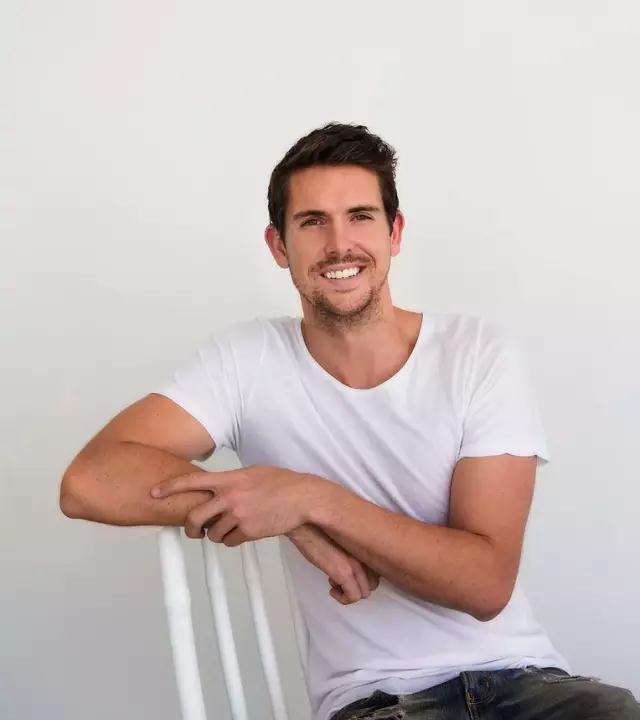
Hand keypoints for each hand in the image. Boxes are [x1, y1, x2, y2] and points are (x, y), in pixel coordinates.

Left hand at [150, 465, 315, 545]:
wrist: (301, 498)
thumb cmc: (280, 482)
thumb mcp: (252, 473)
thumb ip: (231, 480)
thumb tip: (216, 487)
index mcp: (229, 479)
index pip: (191, 481)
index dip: (169, 487)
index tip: (154, 492)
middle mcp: (229, 496)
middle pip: (194, 517)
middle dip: (191, 528)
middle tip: (195, 531)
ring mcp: (238, 514)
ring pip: (212, 533)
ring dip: (217, 534)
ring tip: (231, 527)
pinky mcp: (247, 531)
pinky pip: (229, 541)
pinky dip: (233, 540)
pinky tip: (244, 531)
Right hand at [287, 524, 379, 604]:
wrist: (306, 520)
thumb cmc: (318, 524)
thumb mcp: (342, 536)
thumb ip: (352, 548)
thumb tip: (349, 560)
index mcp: (367, 544)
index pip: (378, 569)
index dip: (362, 575)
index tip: (347, 571)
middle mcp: (367, 554)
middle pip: (374, 583)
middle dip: (357, 585)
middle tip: (339, 577)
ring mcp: (358, 564)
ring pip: (365, 592)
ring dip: (349, 591)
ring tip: (333, 580)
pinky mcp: (344, 572)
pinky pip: (353, 597)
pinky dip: (342, 598)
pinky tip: (332, 589)